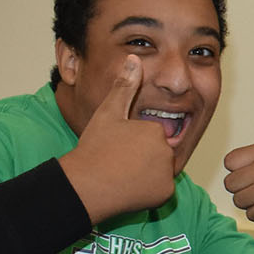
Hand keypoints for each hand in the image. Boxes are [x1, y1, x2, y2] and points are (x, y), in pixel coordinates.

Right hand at [58, 56, 178, 223]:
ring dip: (146, 171)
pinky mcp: (165, 194)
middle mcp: (166, 151)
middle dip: (142, 155)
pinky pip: (160, 189)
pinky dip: (148, 189)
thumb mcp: (108, 113)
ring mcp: (167, 174)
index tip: (116, 145)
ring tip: (122, 173)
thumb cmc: (95, 148)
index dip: (133, 138)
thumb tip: (134, 59)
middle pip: (157, 151)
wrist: (86, 185)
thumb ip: (124, 87)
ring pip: (159, 169)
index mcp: (155, 130)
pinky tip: (129, 186)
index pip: (151, 132)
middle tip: (118, 160)